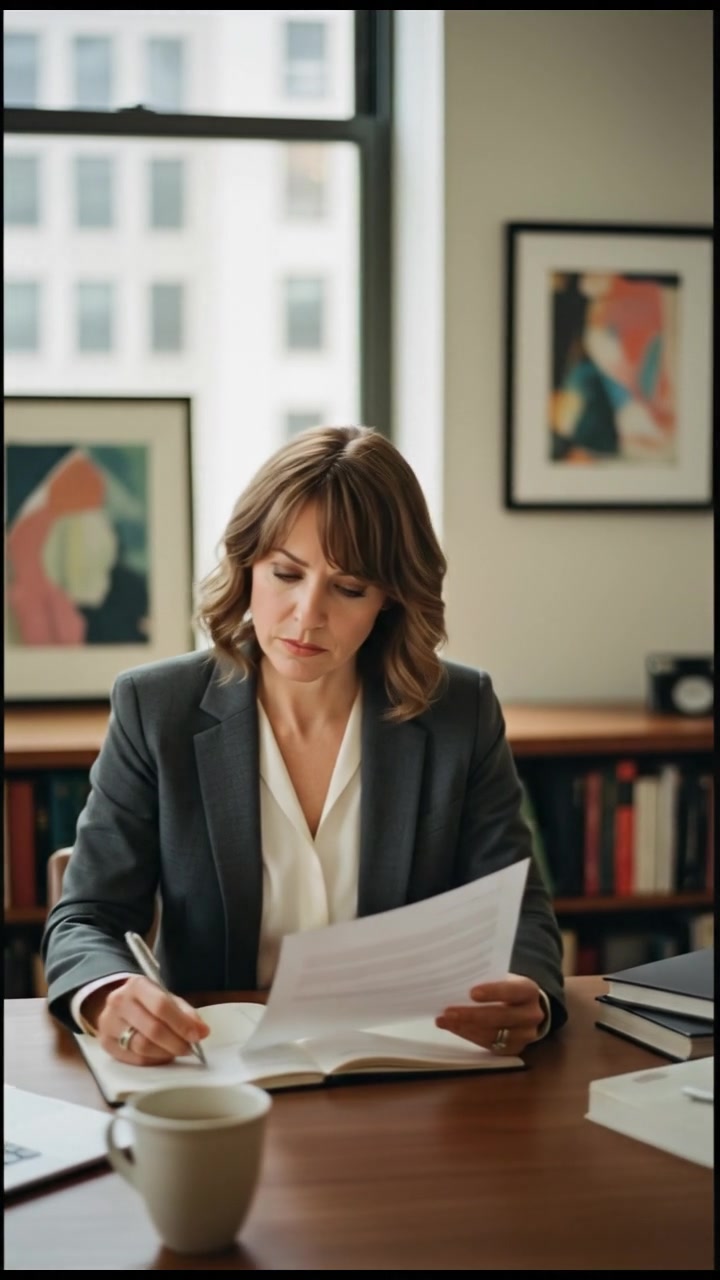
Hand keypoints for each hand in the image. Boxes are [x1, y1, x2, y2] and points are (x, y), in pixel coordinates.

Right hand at [82, 976, 209, 1064]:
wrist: (117, 1004)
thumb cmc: (147, 1001)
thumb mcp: (166, 998)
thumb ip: (185, 1013)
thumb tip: (202, 1031)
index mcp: (137, 985)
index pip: (161, 1006)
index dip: (181, 1023)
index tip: (197, 1035)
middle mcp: (119, 1002)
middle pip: (152, 1029)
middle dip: (176, 1042)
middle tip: (189, 1048)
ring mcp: (109, 1023)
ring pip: (142, 1047)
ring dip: (165, 1053)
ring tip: (176, 1051)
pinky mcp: (105, 1043)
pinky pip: (134, 1059)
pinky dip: (153, 1060)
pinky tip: (162, 1055)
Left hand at [435, 973, 544, 1054]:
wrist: (527, 1009)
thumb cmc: (508, 989)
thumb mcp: (505, 979)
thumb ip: (488, 980)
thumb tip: (456, 982)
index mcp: (529, 991)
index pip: (512, 991)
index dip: (493, 992)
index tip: (472, 993)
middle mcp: (531, 1015)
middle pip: (500, 1017)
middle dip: (472, 1015)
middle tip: (448, 1011)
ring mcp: (525, 1035)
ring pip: (492, 1034)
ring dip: (465, 1027)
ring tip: (444, 1020)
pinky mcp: (514, 1049)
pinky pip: (488, 1044)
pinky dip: (468, 1035)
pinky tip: (454, 1027)